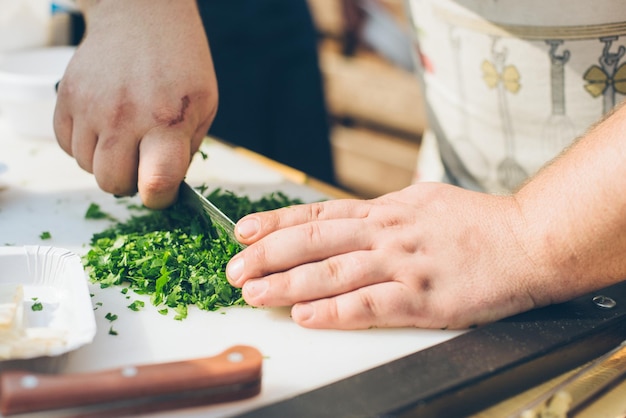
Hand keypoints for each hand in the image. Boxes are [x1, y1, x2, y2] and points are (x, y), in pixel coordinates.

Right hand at [54, 0, 216, 208]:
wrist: (142, 15)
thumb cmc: (181, 63)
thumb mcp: (204, 107)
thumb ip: (186, 151)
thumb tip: (166, 186)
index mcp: (167, 122)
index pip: (155, 184)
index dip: (160, 199)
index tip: (163, 192)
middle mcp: (125, 117)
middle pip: (113, 184)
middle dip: (131, 182)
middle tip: (143, 161)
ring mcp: (90, 107)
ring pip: (88, 169)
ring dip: (107, 163)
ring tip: (126, 136)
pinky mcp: (66, 98)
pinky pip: (67, 147)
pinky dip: (85, 146)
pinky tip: (104, 126)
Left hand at [226, 183, 550, 329]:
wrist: (529, 240)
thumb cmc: (479, 223)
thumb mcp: (424, 201)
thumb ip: (387, 211)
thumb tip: (354, 219)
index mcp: (386, 211)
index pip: (318, 214)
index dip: (276, 223)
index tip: (243, 231)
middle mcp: (386, 233)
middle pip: (314, 241)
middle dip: (268, 255)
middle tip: (233, 269)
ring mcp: (402, 264)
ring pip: (332, 272)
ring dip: (287, 283)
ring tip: (254, 292)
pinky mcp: (422, 298)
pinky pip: (368, 304)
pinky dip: (333, 310)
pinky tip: (305, 315)